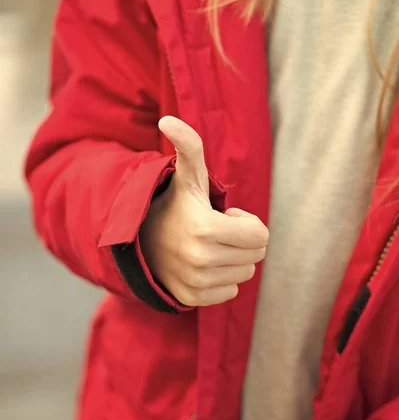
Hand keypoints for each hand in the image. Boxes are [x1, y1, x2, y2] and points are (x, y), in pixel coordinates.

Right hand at [139, 116, 268, 306]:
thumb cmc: (174, 203)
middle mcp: (201, 261)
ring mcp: (195, 283)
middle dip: (241, 241)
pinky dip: (221, 280)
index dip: (245, 223)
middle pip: (255, 256)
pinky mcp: (191, 299)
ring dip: (232, 260)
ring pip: (244, 274)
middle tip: (215, 231)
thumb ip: (188, 146)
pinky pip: (229, 293)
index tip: (223, 216)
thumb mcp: (187, 175)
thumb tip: (168, 120)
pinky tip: (200, 265)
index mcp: (206, 229)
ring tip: (206, 246)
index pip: (261, 236)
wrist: (140, 237)